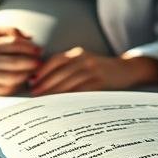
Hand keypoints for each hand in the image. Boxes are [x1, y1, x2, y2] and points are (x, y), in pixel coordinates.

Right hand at [0, 27, 41, 95]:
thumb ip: (10, 30)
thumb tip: (30, 38)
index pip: (14, 44)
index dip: (30, 47)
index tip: (40, 50)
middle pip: (15, 62)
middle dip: (32, 62)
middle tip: (41, 62)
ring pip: (13, 77)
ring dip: (28, 74)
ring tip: (35, 71)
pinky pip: (8, 88)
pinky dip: (19, 84)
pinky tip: (24, 79)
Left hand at [28, 48, 157, 95]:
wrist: (126, 70)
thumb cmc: (100, 69)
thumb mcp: (84, 62)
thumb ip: (67, 67)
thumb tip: (42, 81)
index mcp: (77, 53)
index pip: (54, 61)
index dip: (42, 71)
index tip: (31, 82)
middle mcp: (84, 59)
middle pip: (59, 73)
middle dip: (44, 84)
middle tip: (33, 94)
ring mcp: (93, 71)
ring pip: (69, 83)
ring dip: (54, 93)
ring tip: (43, 101)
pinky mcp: (100, 83)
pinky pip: (81, 92)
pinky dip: (69, 98)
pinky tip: (62, 104)